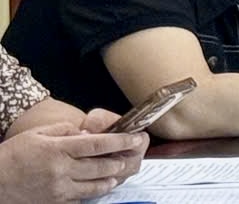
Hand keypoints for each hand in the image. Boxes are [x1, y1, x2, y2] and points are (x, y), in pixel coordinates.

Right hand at [0, 122, 146, 202]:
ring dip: (109, 179)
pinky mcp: (55, 203)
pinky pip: (80, 198)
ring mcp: (58, 189)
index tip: (137, 138)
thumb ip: (64, 130)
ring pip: (95, 186)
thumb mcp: (37, 134)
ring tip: (116, 173)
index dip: (121, 141)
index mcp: (58, 149)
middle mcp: (61, 170)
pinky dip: (91, 192)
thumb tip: (86, 133)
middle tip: (130, 156)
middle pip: (102, 167)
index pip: (98, 144)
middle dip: (120, 161)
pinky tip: (96, 186)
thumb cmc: (13, 155)